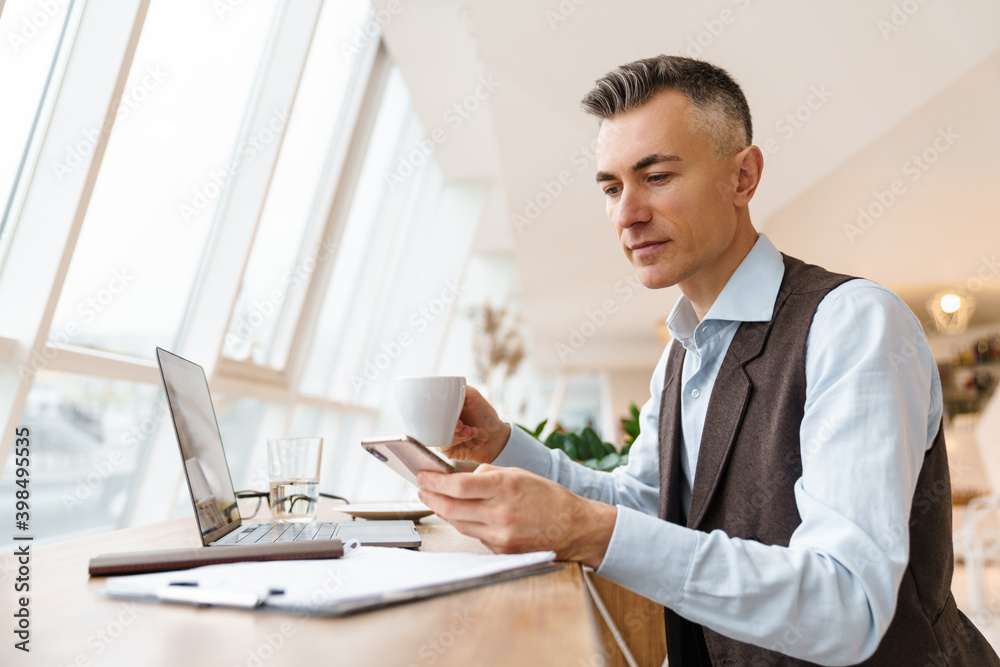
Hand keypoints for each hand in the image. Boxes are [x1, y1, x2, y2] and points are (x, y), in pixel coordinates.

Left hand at [417, 465, 617, 567]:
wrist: (574, 528)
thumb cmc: (550, 499)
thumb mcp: (520, 474)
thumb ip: (489, 475)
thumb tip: (463, 477)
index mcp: (506, 488)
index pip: (459, 486)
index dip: (435, 482)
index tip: (423, 476)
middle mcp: (501, 513)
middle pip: (452, 507)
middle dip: (431, 497)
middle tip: (421, 489)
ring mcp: (501, 535)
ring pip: (458, 523)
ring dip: (443, 511)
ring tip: (435, 500)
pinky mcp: (501, 550)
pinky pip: (474, 535)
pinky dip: (465, 524)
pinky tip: (460, 515)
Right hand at [439, 386, 511, 463]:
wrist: (497, 437)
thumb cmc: (485, 416)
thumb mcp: (472, 396)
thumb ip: (459, 388)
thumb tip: (441, 387)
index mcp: (444, 410)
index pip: (430, 407)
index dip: (438, 408)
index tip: (449, 410)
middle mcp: (441, 423)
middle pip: (432, 422)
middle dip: (448, 423)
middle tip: (461, 424)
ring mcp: (442, 436)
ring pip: (437, 434)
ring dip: (456, 432)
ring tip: (470, 431)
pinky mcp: (446, 450)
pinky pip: (442, 446)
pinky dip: (457, 440)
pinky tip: (470, 436)